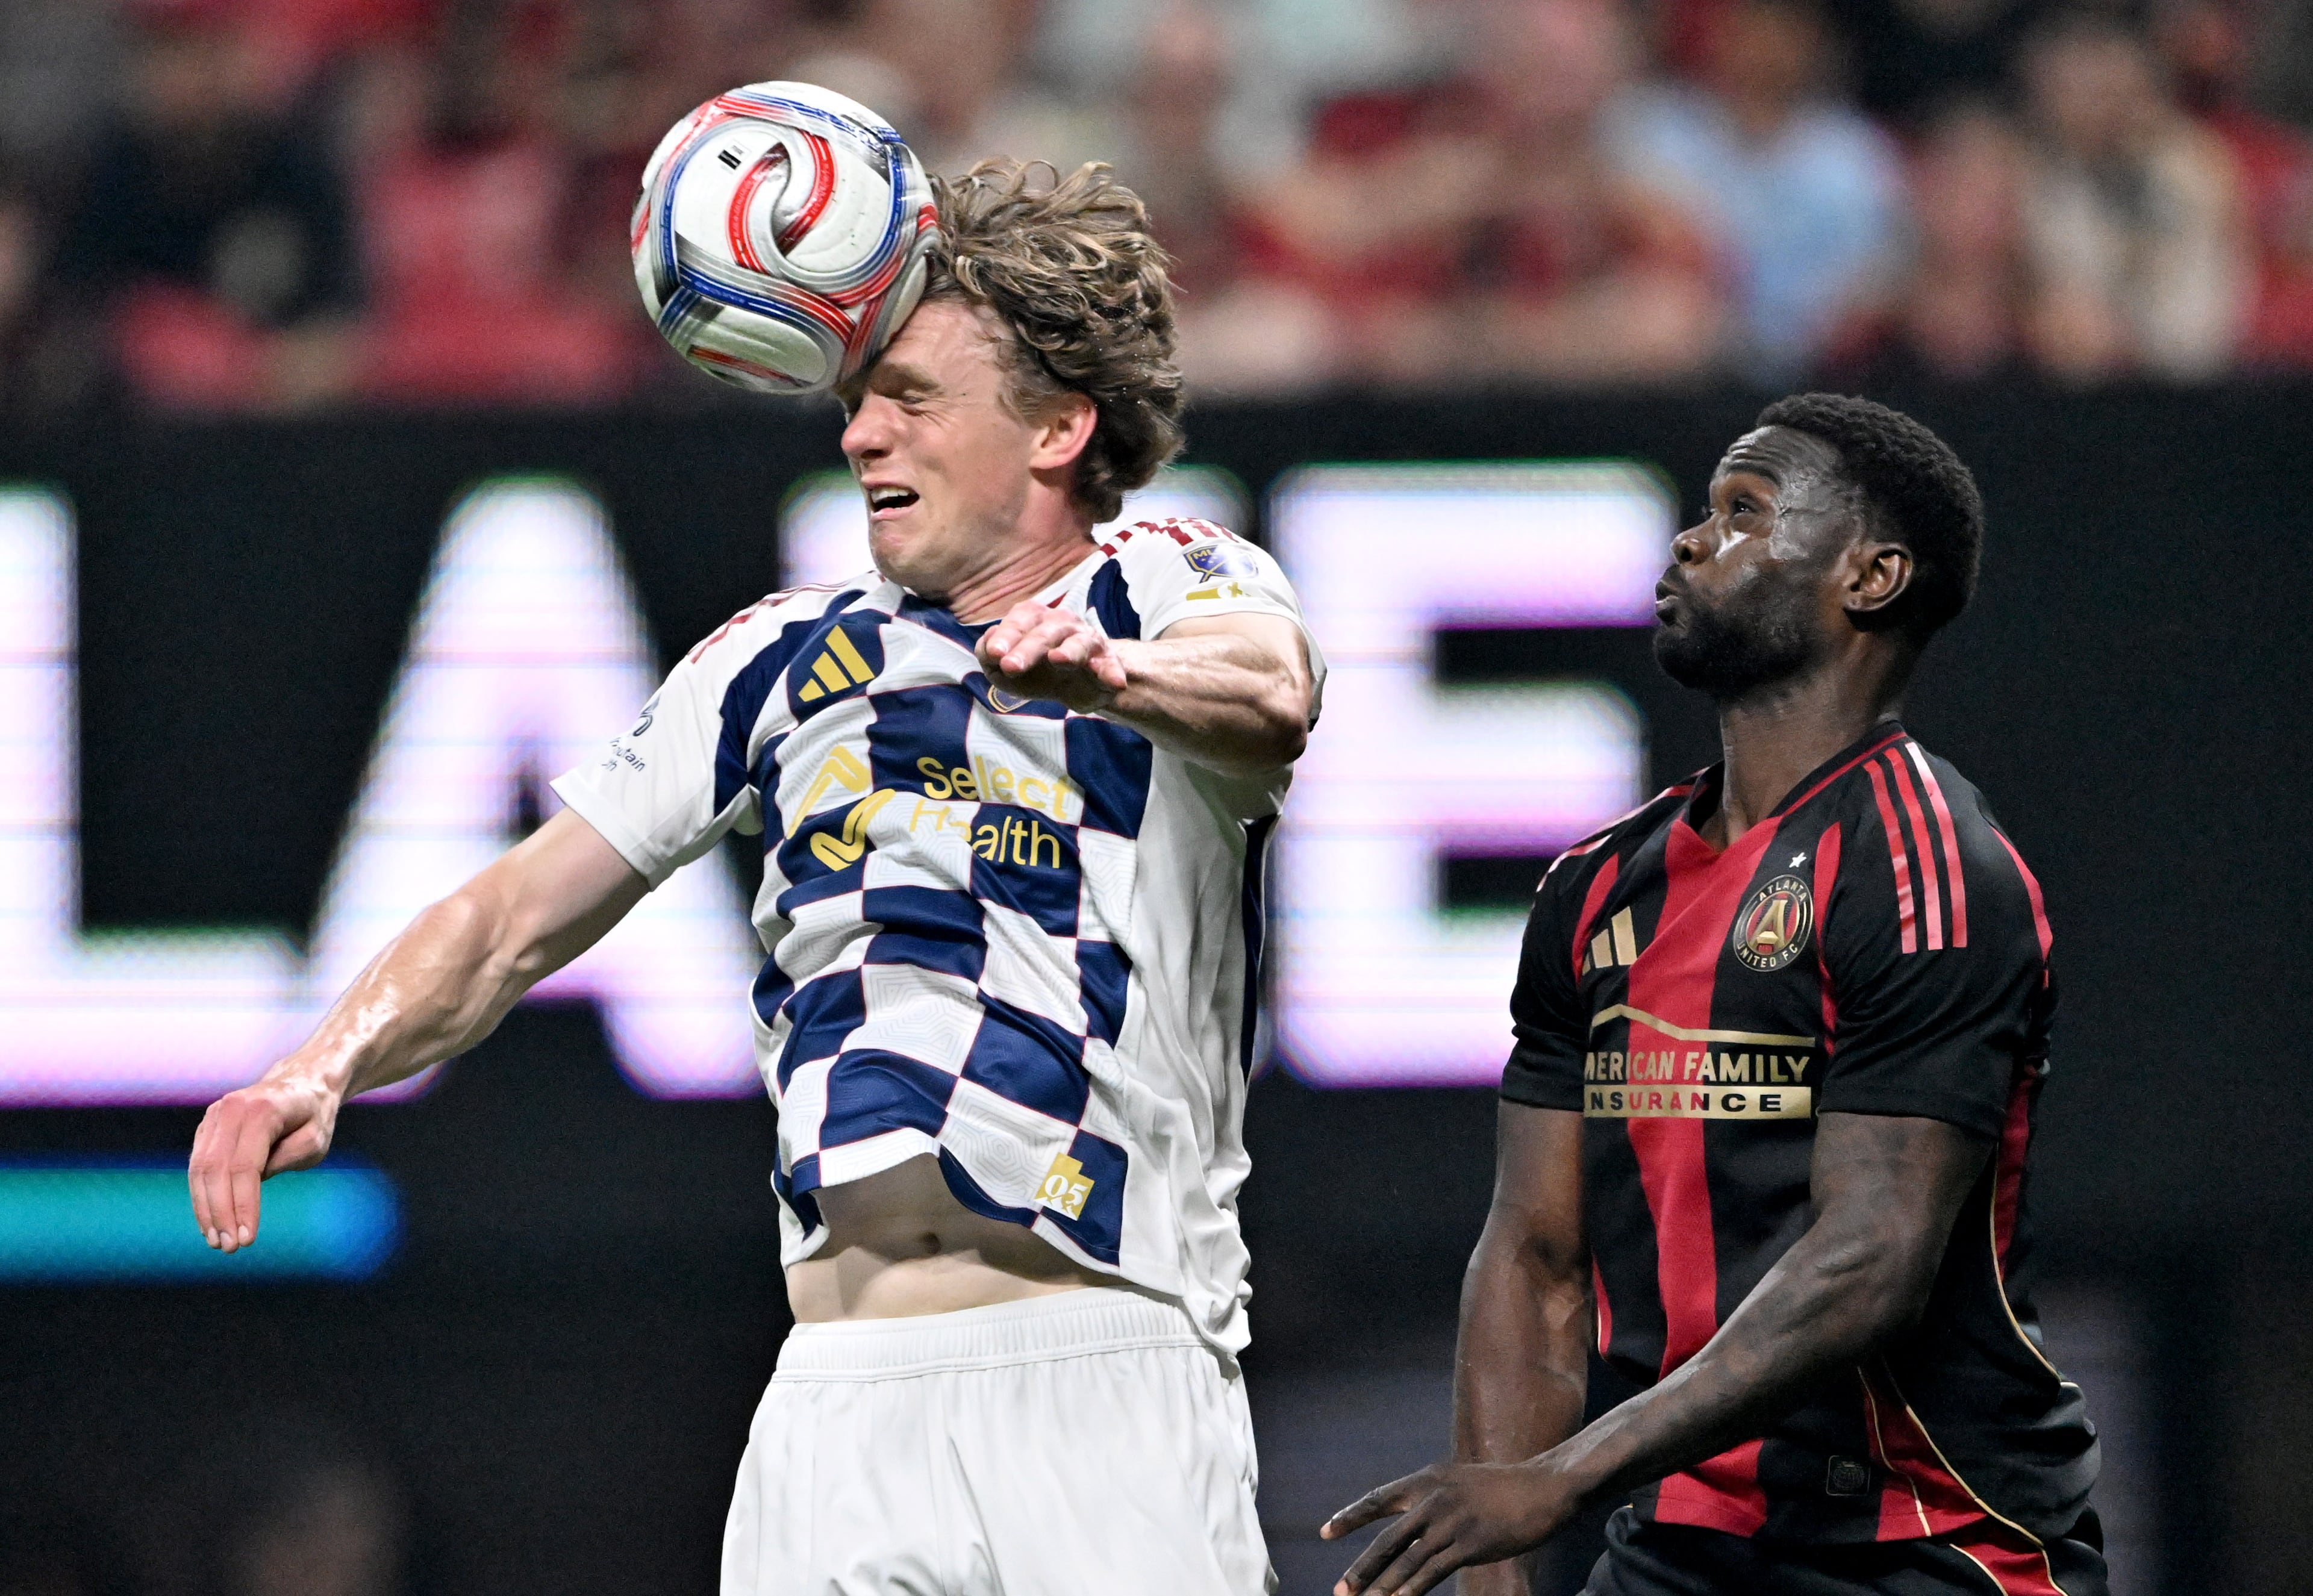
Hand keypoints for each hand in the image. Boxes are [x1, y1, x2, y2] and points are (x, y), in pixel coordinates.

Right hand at [187, 1072, 340, 1251]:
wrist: (301, 1082)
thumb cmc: (313, 1115)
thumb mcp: (315, 1139)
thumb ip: (287, 1158)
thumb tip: (252, 1184)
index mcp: (261, 1111)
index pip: (245, 1167)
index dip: (243, 1205)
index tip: (247, 1238)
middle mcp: (231, 1109)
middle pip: (215, 1170)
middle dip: (220, 1213)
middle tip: (229, 1247)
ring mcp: (214, 1116)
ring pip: (199, 1169)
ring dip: (205, 1209)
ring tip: (217, 1242)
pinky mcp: (207, 1127)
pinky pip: (198, 1165)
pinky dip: (201, 1196)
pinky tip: (210, 1222)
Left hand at [976, 601, 1126, 712]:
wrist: (1077, 685)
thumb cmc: (1036, 671)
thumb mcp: (1005, 671)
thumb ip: (989, 658)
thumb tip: (987, 646)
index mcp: (1035, 620)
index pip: (1020, 621)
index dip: (1007, 635)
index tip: (995, 653)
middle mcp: (1062, 624)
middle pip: (1045, 632)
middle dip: (1028, 648)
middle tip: (1011, 665)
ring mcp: (1086, 641)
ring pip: (1078, 643)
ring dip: (1069, 652)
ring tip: (1059, 660)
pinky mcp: (1107, 662)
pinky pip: (1110, 666)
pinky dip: (1112, 673)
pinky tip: (1114, 682)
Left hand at [1322, 1459, 1582, 1595]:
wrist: (1542, 1487)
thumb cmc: (1502, 1488)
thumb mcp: (1458, 1482)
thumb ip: (1432, 1498)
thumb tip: (1409, 1519)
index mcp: (1426, 1480)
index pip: (1377, 1499)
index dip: (1350, 1516)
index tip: (1325, 1532)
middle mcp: (1432, 1499)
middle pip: (1386, 1538)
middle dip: (1361, 1567)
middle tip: (1340, 1589)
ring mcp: (1451, 1522)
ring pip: (1406, 1560)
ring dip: (1382, 1585)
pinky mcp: (1470, 1543)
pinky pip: (1434, 1570)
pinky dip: (1412, 1588)